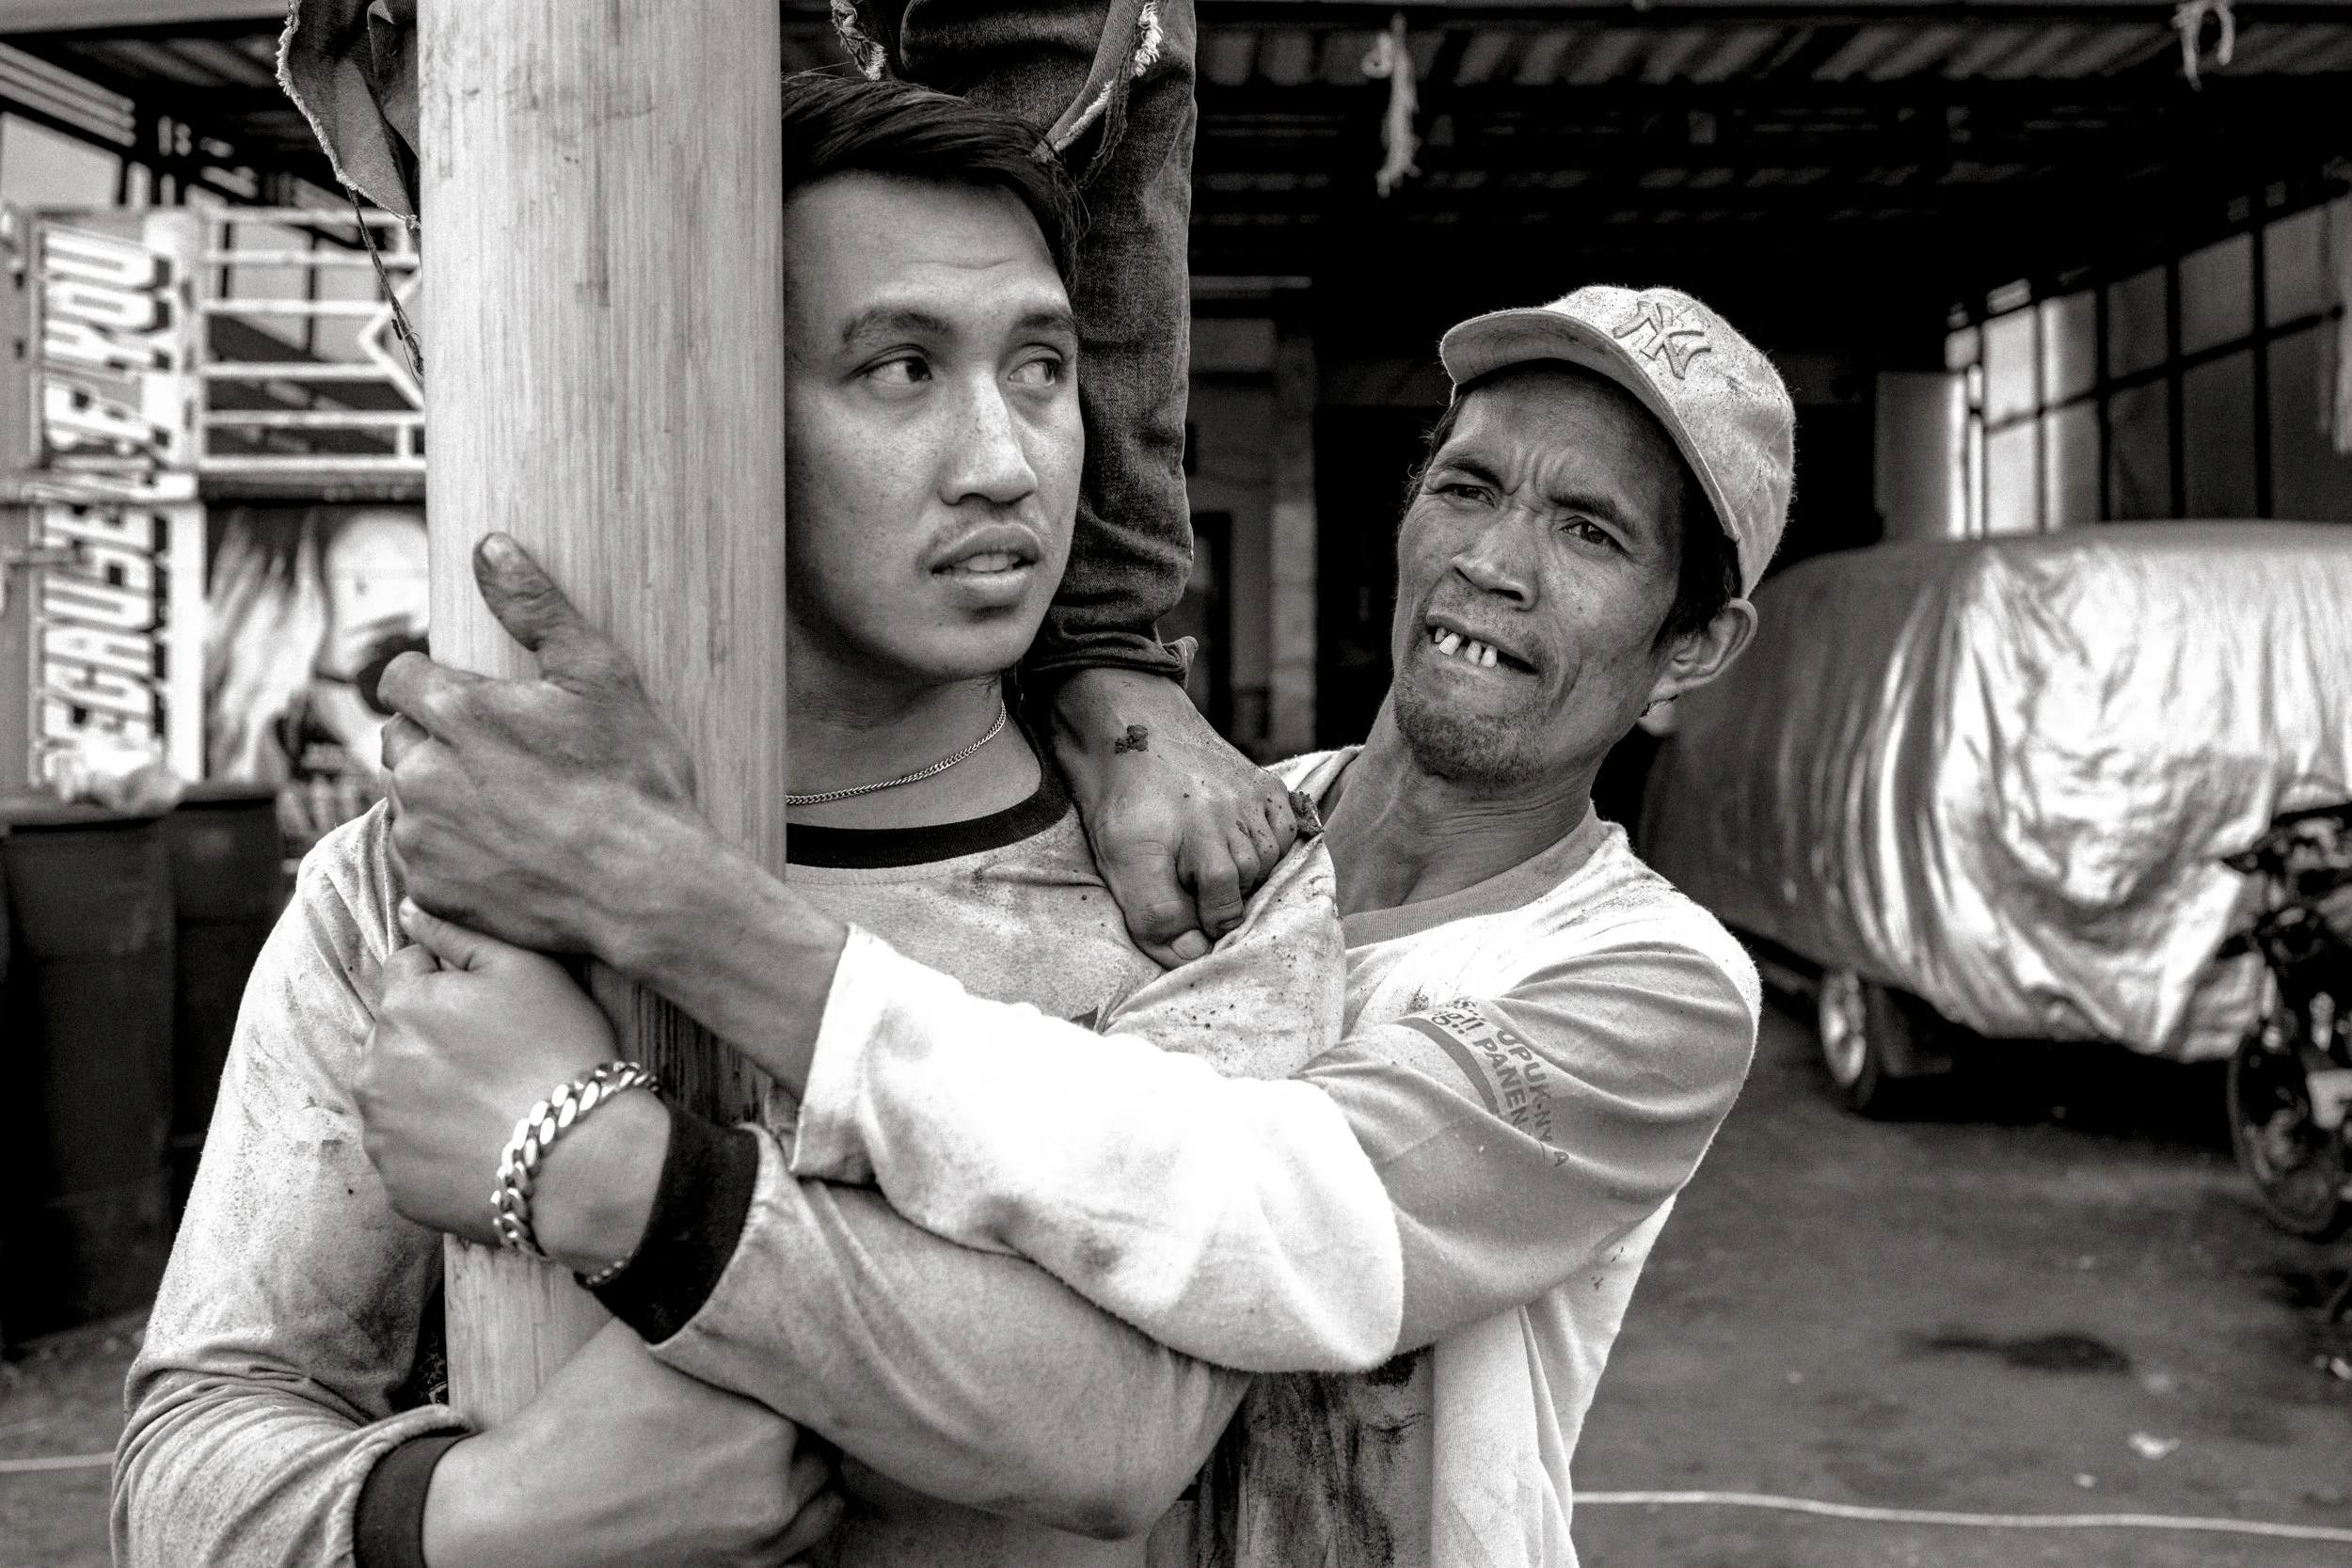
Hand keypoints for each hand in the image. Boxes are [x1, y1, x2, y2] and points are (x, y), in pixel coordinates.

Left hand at [357, 901, 668, 1273]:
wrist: (579, 1160)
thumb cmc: (561, 1052)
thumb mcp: (527, 970)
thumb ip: (458, 932)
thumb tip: (408, 910)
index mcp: (402, 1003)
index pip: (409, 971)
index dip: (454, 984)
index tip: (494, 1010)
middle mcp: (372, 1064)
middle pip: (396, 1033)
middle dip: (432, 1037)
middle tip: (497, 1059)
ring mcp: (379, 1127)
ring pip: (394, 1091)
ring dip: (426, 1090)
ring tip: (489, 1104)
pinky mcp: (392, 1179)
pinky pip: (406, 1148)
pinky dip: (432, 1143)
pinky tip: (480, 1142)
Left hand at [378, 532, 711, 962]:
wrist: (645, 889)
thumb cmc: (632, 780)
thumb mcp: (600, 676)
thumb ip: (537, 607)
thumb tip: (490, 547)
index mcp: (455, 710)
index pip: (400, 677)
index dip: (437, 685)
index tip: (477, 705)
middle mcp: (422, 773)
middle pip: (399, 740)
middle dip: (436, 742)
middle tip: (503, 760)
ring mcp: (423, 837)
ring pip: (406, 801)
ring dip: (440, 798)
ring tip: (509, 809)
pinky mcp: (433, 891)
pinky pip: (422, 861)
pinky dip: (452, 855)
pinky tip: (507, 854)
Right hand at [423, 1320, 842, 1567]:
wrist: (525, 1513)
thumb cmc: (579, 1420)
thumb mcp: (646, 1337)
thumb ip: (709, 1303)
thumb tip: (747, 1259)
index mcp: (768, 1424)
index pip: (825, 1378)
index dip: (805, 1358)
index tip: (784, 1348)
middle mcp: (777, 1486)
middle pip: (829, 1434)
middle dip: (804, 1409)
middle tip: (772, 1388)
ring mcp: (761, 1538)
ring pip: (826, 1491)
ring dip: (809, 1462)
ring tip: (771, 1435)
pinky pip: (806, 1540)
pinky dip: (797, 1512)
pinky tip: (766, 1482)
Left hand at [1047, 667, 1298, 966]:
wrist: (1127, 727)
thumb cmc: (1120, 801)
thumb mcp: (1120, 862)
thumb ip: (1157, 914)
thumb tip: (1195, 956)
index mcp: (1199, 839)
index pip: (1221, 912)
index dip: (1200, 925)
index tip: (1185, 920)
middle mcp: (1235, 816)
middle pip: (1246, 888)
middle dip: (1219, 897)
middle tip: (1185, 878)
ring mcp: (1255, 798)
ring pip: (1268, 863)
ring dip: (1243, 871)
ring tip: (1205, 856)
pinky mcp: (1267, 783)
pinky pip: (1283, 833)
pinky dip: (1265, 845)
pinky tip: (1234, 839)